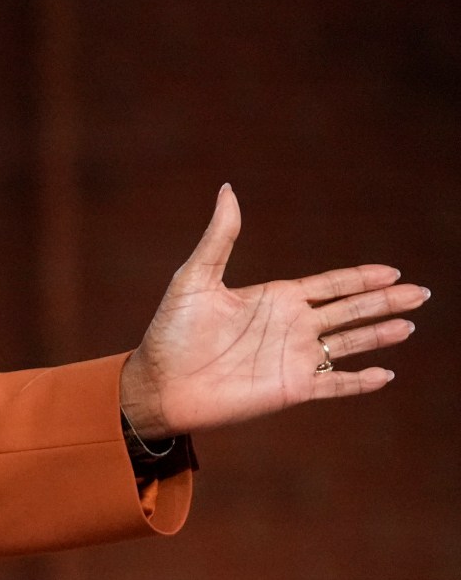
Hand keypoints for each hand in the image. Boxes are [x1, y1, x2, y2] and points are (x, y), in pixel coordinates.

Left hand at [121, 185, 428, 438]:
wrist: (157, 384)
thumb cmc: (170, 332)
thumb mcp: (195, 278)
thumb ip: (220, 237)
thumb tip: (227, 189)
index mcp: (275, 298)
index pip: (331, 285)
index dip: (361, 277)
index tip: (393, 271)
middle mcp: (291, 327)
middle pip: (350, 310)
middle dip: (385, 301)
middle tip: (422, 293)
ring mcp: (294, 359)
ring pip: (349, 344)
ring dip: (379, 335)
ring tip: (409, 325)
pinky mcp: (290, 389)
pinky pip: (335, 385)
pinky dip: (359, 382)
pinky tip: (385, 374)